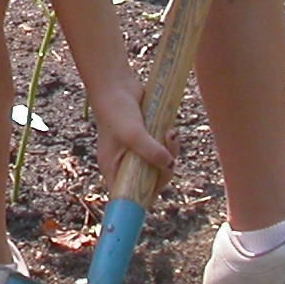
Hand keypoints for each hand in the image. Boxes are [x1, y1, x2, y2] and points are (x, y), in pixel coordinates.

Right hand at [88, 74, 173, 191]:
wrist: (118, 85)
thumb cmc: (116, 111)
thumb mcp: (132, 133)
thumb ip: (149, 150)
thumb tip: (169, 164)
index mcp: (113, 168)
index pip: (128, 195)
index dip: (142, 199)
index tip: (156, 190)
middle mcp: (124, 164)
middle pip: (150, 182)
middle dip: (164, 171)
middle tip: (169, 157)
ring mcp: (138, 152)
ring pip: (161, 166)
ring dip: (171, 154)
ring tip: (171, 134)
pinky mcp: (149, 141)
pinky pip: (165, 151)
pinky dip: (171, 144)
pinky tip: (171, 131)